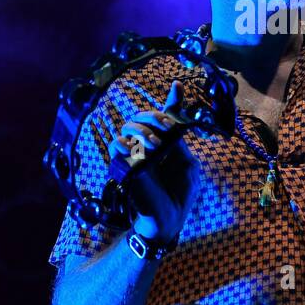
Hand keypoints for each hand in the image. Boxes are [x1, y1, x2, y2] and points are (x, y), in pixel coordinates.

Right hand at [107, 81, 198, 243]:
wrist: (167, 219)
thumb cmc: (179, 193)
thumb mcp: (188, 165)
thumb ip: (180, 143)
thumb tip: (174, 122)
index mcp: (166, 141)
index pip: (165, 115)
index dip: (173, 99)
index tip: (178, 86)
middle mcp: (147, 143)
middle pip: (143, 115)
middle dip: (155, 116)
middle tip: (166, 126)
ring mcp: (133, 153)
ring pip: (129, 126)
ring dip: (143, 130)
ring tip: (156, 145)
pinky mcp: (122, 165)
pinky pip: (117, 145)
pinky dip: (126, 143)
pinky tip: (138, 149)